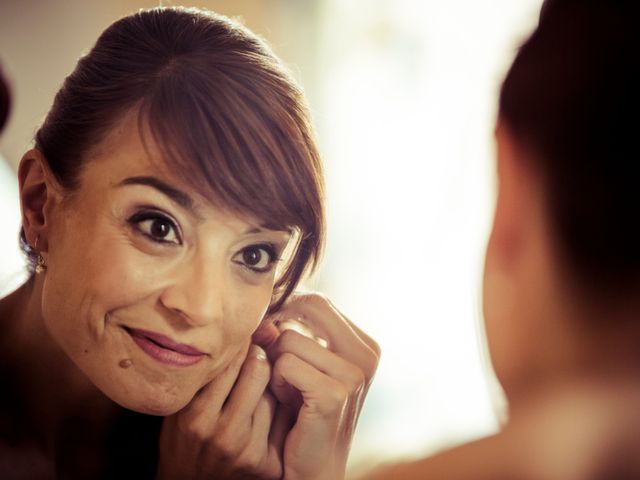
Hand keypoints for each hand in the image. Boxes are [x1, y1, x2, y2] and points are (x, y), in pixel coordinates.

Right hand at [156, 344, 286, 479]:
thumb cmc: (184, 436)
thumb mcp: (183, 403)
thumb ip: (205, 373)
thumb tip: (241, 331)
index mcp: (195, 416)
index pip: (228, 362)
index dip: (239, 343)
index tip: (242, 334)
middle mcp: (221, 433)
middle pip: (257, 371)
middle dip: (259, 357)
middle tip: (257, 353)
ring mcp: (245, 450)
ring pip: (272, 393)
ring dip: (270, 383)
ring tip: (259, 382)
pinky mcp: (264, 464)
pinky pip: (281, 418)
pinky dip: (277, 407)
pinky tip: (268, 406)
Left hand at [256, 293, 379, 479]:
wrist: (313, 469)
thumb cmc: (303, 413)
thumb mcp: (302, 364)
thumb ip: (290, 332)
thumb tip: (265, 317)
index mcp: (365, 345)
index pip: (318, 301)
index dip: (287, 309)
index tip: (271, 331)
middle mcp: (366, 355)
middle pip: (307, 308)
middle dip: (281, 330)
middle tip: (277, 361)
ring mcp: (354, 375)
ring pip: (289, 338)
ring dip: (276, 364)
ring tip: (287, 390)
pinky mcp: (334, 394)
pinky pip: (284, 364)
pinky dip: (276, 382)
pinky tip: (288, 402)